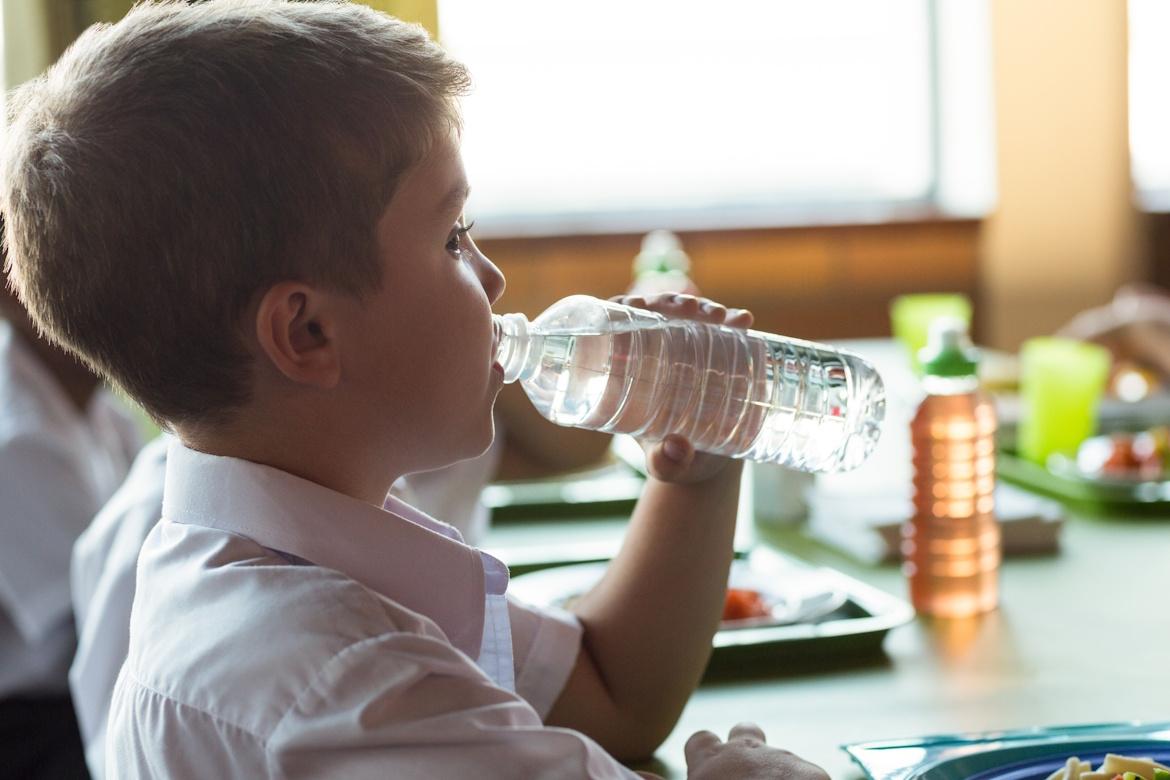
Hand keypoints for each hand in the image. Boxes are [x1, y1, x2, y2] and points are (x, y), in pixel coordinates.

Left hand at [610, 293, 753, 484]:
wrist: (709, 465)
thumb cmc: (675, 460)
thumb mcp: (665, 465)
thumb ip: (665, 463)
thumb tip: (677, 449)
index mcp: (629, 373)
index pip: (616, 327)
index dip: (622, 309)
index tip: (636, 305)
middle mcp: (656, 355)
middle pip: (655, 313)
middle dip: (669, 302)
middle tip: (688, 310)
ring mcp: (688, 352)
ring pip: (688, 316)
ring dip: (702, 307)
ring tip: (718, 316)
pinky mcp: (718, 355)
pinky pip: (723, 331)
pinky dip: (733, 321)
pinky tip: (744, 320)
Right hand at [685, 723, 828, 779]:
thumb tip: (636, 773)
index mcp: (712, 761)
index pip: (700, 740)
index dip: (702, 752)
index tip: (703, 770)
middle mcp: (747, 751)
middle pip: (744, 731)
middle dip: (743, 746)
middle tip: (743, 776)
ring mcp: (784, 759)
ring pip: (777, 757)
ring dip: (773, 774)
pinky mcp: (815, 774)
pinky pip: (806, 776)